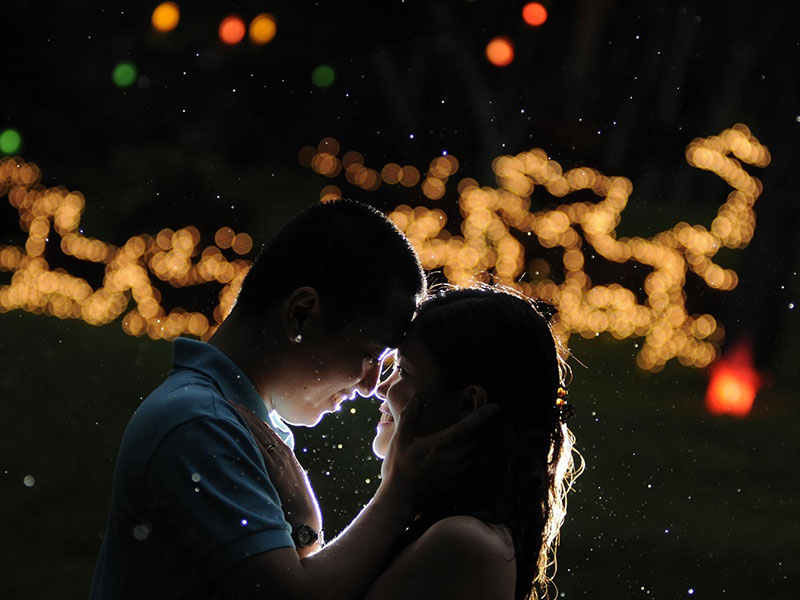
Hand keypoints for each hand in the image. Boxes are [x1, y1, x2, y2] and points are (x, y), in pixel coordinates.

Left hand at [231, 403, 322, 555]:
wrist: (305, 525)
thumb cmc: (297, 513)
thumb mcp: (289, 490)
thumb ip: (278, 479)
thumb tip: (264, 478)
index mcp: (288, 458)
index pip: (267, 432)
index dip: (253, 419)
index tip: (240, 409)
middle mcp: (283, 455)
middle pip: (261, 427)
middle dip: (244, 413)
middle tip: (228, 400)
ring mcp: (278, 460)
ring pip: (257, 432)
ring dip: (242, 417)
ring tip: (228, 405)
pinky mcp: (273, 468)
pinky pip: (256, 445)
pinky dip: (245, 431)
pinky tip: (234, 423)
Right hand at [379, 397, 498, 507]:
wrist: (400, 501)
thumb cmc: (397, 470)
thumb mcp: (399, 440)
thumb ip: (408, 417)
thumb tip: (416, 399)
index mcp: (441, 443)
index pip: (468, 426)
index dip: (483, 415)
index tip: (495, 407)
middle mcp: (454, 456)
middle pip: (480, 438)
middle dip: (486, 427)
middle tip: (487, 418)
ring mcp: (458, 471)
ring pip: (480, 453)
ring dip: (483, 442)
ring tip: (483, 433)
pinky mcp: (459, 483)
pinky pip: (476, 467)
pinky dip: (480, 457)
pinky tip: (475, 454)